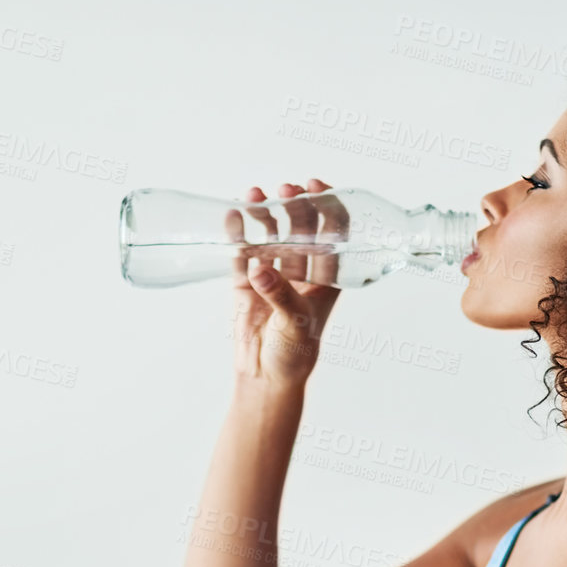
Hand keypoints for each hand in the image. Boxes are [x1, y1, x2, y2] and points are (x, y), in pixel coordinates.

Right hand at [225, 178, 344, 387]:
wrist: (265, 377)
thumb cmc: (294, 353)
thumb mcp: (296, 323)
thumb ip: (280, 294)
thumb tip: (260, 268)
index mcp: (327, 279)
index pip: (333, 235)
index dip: (329, 208)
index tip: (316, 188)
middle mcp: (301, 272)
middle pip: (301, 230)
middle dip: (294, 206)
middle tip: (285, 189)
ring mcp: (272, 275)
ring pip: (270, 236)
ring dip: (265, 215)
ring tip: (255, 196)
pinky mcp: (246, 283)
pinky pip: (242, 253)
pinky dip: (237, 234)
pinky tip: (232, 216)